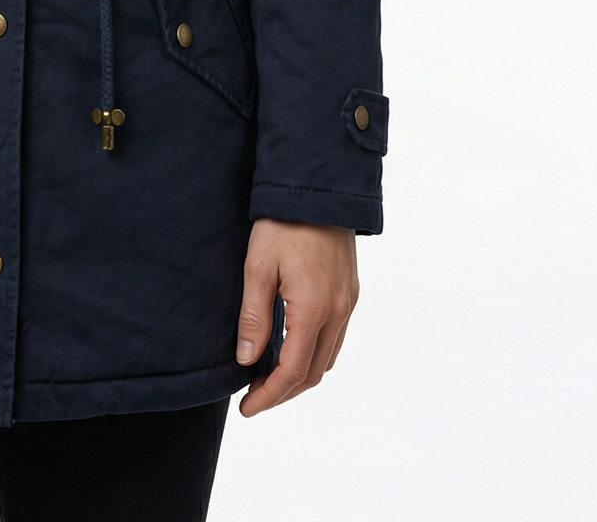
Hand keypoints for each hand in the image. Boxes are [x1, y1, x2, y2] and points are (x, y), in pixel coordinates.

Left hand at [234, 218, 357, 416]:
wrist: (319, 189)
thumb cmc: (284, 223)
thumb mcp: (258, 267)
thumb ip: (253, 317)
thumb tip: (246, 360)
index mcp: (314, 310)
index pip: (291, 371)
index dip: (268, 396)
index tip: (246, 407)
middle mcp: (338, 313)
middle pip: (313, 373)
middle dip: (283, 392)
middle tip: (254, 397)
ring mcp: (348, 303)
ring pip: (327, 358)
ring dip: (300, 374)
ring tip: (268, 377)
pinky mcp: (350, 292)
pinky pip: (335, 337)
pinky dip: (313, 353)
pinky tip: (292, 347)